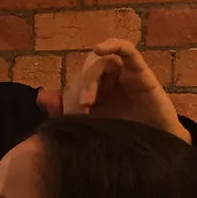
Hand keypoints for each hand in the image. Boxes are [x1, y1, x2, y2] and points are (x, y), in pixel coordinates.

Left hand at [63, 39, 190, 143]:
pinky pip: (127, 51)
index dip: (70, 97)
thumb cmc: (124, 141)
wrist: (155, 151)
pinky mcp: (141, 73)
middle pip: (87, 72)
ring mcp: (124, 76)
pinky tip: (100, 49)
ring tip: (88, 100)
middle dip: (79, 89)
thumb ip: (65, 113)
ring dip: (91, 78)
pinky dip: (113, 45)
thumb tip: (42, 96)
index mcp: (96, 94)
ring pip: (102, 63)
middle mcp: (108, 83)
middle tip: (81, 109)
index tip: (71, 117)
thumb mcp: (89, 129)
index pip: (76, 84)